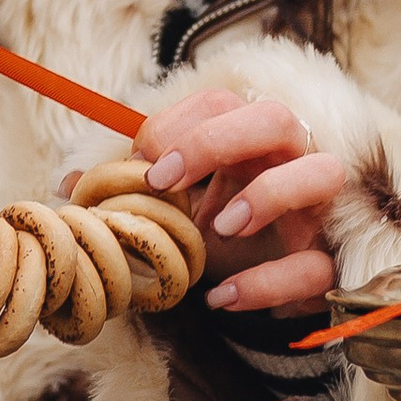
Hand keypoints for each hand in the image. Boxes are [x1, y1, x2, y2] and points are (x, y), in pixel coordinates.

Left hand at [132, 82, 351, 316]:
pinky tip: (225, 296)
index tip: (141, 159)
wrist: (274, 291)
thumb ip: (132, 196)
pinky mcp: (332, 262)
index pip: (224, 103)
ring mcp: (320, 210)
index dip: (180, 123)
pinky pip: (316, 266)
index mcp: (252, 142)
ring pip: (323, 173)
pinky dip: (270, 282)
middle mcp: (293, 163)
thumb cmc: (228, 238)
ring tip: (222, 226)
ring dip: (270, 193)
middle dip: (215, 141)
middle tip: (163, 180)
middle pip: (276, 118)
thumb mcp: (178, 215)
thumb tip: (68, 183)